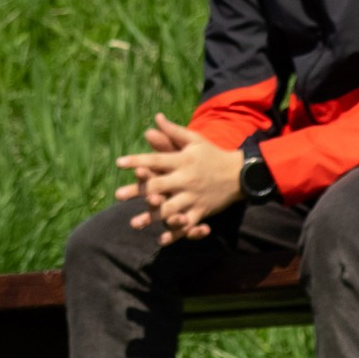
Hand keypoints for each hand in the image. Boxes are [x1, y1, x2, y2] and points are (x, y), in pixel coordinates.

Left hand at [113, 114, 244, 240]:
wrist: (240, 174)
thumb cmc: (212, 154)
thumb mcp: (195, 140)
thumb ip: (174, 132)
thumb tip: (156, 118)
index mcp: (182, 160)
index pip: (156, 160)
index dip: (137, 160)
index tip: (119, 163)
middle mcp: (186, 179)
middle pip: (158, 186)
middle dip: (137, 191)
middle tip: (118, 195)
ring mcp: (194, 197)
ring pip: (170, 209)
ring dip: (151, 217)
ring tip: (133, 223)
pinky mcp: (201, 211)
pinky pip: (187, 225)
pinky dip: (175, 233)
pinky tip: (161, 240)